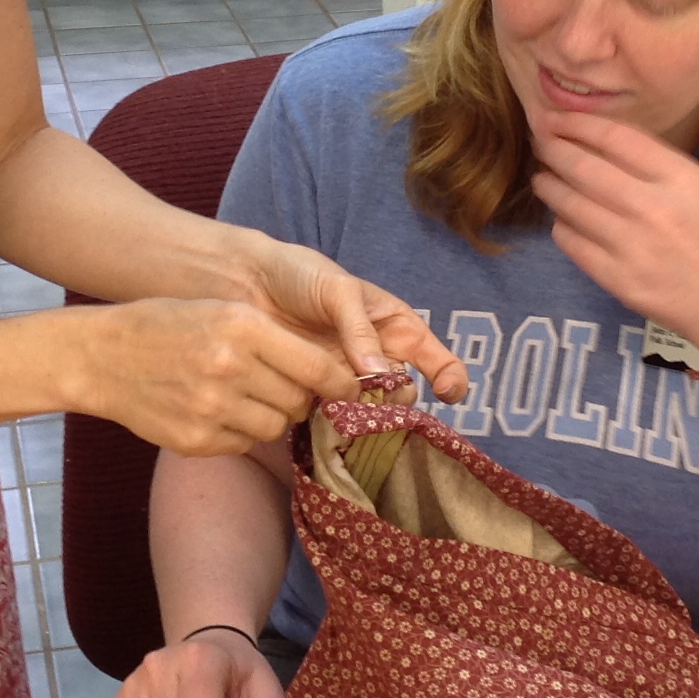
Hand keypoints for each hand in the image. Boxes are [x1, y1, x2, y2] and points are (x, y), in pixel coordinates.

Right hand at [70, 299, 361, 453]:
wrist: (103, 357)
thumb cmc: (169, 326)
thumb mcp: (222, 311)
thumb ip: (274, 339)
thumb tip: (329, 376)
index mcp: (243, 327)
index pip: (317, 367)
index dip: (341, 383)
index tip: (349, 388)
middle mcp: (230, 367)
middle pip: (299, 402)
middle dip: (299, 398)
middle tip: (280, 388)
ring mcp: (212, 409)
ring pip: (275, 428)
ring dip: (270, 417)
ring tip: (244, 398)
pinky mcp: (195, 441)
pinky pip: (243, 445)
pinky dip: (239, 433)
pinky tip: (215, 412)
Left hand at [241, 237, 470, 403]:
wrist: (247, 283)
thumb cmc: (301, 275)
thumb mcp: (337, 289)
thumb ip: (359, 327)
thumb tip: (378, 371)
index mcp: (395, 327)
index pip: (437, 358)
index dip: (450, 378)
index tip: (447, 392)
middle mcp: (377, 357)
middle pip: (405, 393)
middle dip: (400, 401)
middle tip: (380, 397)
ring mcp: (347, 378)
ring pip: (373, 410)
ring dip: (370, 416)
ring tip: (353, 409)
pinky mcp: (316, 394)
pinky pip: (337, 417)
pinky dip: (338, 422)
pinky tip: (329, 417)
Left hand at [528, 109, 698, 373]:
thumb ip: (658, 164)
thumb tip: (601, 139)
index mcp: (683, 178)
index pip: (614, 138)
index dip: (575, 123)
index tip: (554, 117)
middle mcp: (654, 208)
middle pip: (583, 167)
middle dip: (552, 149)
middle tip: (539, 142)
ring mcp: (633, 248)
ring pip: (569, 205)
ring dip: (549, 186)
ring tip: (543, 178)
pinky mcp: (619, 282)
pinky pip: (572, 244)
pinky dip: (562, 225)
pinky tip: (564, 218)